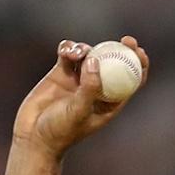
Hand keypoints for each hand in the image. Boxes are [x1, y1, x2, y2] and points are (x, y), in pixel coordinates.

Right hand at [12, 37, 150, 156]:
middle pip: (114, 62)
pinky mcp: (61, 73)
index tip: (140, 52)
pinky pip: (67, 53)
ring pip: (90, 54)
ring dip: (86, 48)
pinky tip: (65, 50)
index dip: (139, 64)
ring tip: (75, 54)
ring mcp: (79, 79)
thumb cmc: (61, 130)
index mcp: (110, 102)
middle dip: (122, 48)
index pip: (131, 80)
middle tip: (126, 40)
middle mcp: (97, 88)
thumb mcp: (79, 111)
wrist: (34, 135)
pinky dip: (68, 48)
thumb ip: (89, 87)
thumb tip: (96, 60)